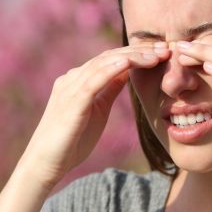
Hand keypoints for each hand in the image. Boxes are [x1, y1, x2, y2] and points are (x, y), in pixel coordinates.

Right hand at [20, 43, 170, 187]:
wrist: (45, 163)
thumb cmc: (71, 141)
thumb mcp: (97, 110)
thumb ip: (109, 90)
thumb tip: (127, 72)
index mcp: (79, 81)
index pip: (111, 60)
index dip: (137, 54)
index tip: (162, 53)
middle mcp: (73, 79)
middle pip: (109, 57)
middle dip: (138, 51)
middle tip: (166, 48)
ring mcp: (69, 89)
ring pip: (103, 65)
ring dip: (131, 58)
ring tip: (155, 55)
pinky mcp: (70, 103)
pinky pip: (92, 81)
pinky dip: (110, 70)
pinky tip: (128, 64)